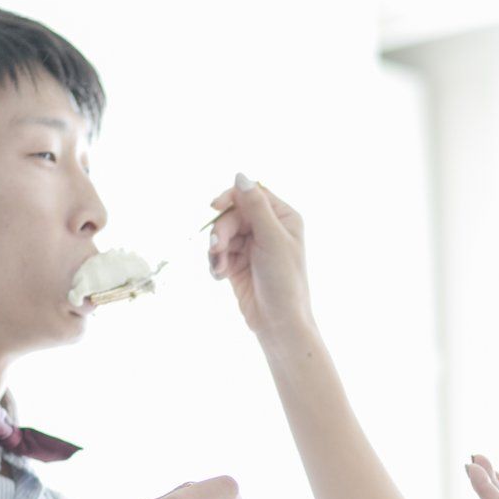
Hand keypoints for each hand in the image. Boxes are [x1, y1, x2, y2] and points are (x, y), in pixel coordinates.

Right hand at [205, 174, 311, 340]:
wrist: (278, 323)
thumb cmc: (284, 281)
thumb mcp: (271, 239)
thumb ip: (255, 207)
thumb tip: (240, 175)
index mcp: (283, 217)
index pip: (251, 194)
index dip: (231, 197)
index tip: (214, 207)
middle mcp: (268, 228)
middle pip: (232, 214)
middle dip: (221, 231)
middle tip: (216, 249)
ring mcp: (252, 246)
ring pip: (222, 234)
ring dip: (216, 249)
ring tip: (218, 267)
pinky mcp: (238, 263)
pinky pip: (218, 252)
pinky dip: (215, 262)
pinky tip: (219, 276)